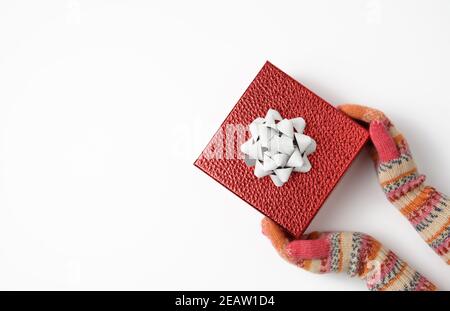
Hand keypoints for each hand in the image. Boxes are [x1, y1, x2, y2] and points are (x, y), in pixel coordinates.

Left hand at [261, 217, 435, 290]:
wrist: (374, 257)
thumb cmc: (355, 252)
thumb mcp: (333, 247)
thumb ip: (310, 249)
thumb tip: (287, 250)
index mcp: (309, 259)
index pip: (284, 249)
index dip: (273, 236)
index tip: (266, 222)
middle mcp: (308, 259)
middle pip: (283, 248)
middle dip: (272, 235)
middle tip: (264, 220)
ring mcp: (313, 255)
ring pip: (290, 246)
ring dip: (279, 235)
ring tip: (271, 223)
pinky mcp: (319, 249)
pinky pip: (299, 244)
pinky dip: (290, 235)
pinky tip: (288, 227)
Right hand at [339, 104, 449, 263]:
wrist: (404, 194)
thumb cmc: (398, 180)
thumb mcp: (389, 160)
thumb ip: (383, 140)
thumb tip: (374, 123)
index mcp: (393, 137)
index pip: (375, 117)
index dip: (359, 111)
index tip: (344, 109)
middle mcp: (390, 138)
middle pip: (372, 119)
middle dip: (355, 113)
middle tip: (339, 112)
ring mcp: (385, 144)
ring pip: (369, 126)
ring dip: (355, 120)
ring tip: (341, 119)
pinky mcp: (379, 152)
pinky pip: (367, 136)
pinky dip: (357, 131)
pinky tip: (349, 134)